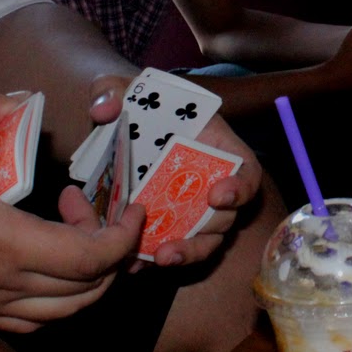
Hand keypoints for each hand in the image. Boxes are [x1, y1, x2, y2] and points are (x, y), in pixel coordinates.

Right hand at [0, 86, 143, 332]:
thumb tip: (23, 102)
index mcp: (4, 243)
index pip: (92, 260)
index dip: (124, 237)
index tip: (132, 207)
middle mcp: (3, 283)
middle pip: (90, 291)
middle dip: (113, 252)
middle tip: (94, 207)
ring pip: (66, 313)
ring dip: (89, 278)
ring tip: (72, 230)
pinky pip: (34, 320)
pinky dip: (59, 299)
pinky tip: (43, 260)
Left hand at [85, 76, 264, 267]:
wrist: (116, 125)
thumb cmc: (133, 101)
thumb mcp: (121, 86)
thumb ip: (112, 89)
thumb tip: (105, 109)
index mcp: (215, 146)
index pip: (246, 171)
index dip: (240, 188)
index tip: (218, 195)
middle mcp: (210, 182)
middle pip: (226, 216)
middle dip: (206, 233)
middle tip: (178, 241)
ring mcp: (191, 207)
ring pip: (204, 239)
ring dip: (186, 253)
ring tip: (158, 259)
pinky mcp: (167, 224)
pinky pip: (173, 246)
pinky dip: (155, 258)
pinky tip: (134, 264)